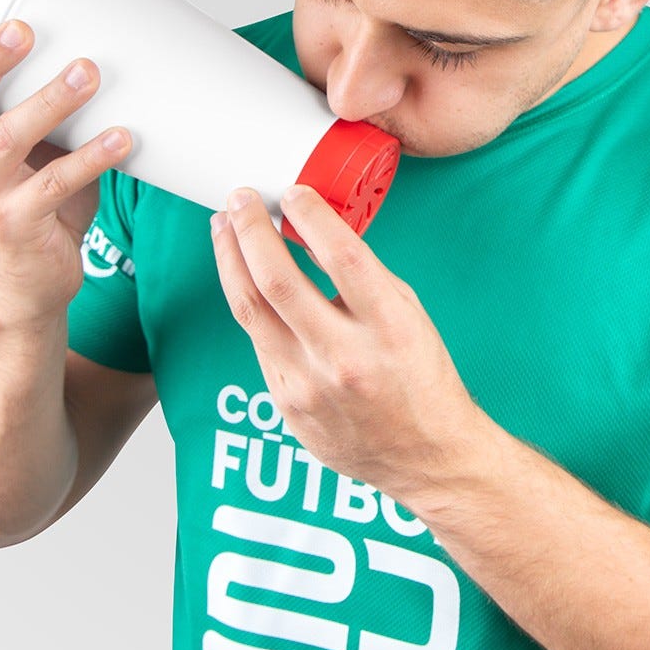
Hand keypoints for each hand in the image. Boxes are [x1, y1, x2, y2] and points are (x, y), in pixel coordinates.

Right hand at [0, 0, 132, 323]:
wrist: (32, 280)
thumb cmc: (37, 200)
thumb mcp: (31, 145)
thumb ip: (45, 102)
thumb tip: (100, 39)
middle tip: (24, 28)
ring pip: (7, 140)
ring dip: (49, 102)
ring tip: (87, 72)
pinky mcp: (15, 224)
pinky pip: (55, 185)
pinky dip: (91, 157)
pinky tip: (122, 138)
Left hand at [211, 185, 483, 505]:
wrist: (425, 457)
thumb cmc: (422, 378)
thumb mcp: (408, 314)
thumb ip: (363, 276)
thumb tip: (314, 232)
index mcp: (389, 326)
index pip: (342, 257)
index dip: (311, 216)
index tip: (293, 191)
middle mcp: (345, 357)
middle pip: (277, 281)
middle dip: (250, 231)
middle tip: (240, 199)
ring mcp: (310, 386)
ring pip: (250, 311)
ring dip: (230, 261)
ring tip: (224, 229)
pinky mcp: (286, 405)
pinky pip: (259, 344)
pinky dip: (251, 304)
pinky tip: (246, 280)